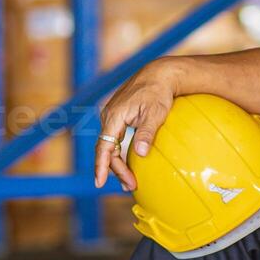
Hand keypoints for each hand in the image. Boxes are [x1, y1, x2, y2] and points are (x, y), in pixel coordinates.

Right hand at [94, 59, 180, 190]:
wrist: (159, 74)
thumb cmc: (158, 92)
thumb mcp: (156, 113)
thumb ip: (146, 133)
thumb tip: (140, 153)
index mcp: (114, 116)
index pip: (103, 146)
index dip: (101, 166)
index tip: (99, 182)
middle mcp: (109, 117)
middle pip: (106, 149)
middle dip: (116, 170)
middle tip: (131, 186)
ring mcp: (112, 116)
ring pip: (110, 145)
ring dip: (118, 163)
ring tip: (129, 181)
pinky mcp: (119, 117)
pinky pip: (115, 139)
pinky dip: (121, 153)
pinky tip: (129, 164)